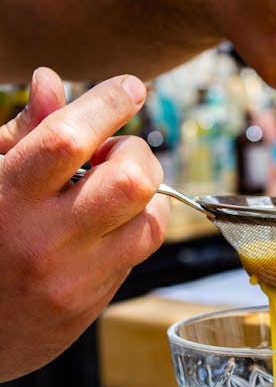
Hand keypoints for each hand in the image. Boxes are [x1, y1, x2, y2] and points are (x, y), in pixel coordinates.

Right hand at [0, 67, 168, 380]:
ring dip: (146, 194)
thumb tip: (51, 81)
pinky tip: (107, 224)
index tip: (129, 87)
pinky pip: (139, 253)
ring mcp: (72, 279)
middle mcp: (42, 241)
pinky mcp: (91, 305)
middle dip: (137, 154)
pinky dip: (135, 226)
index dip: (106, 104)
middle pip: (129, 182)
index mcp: (5, 199)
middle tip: (115, 154)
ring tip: (114, 191)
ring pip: (150, 220)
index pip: (66, 140)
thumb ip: (20, 133)